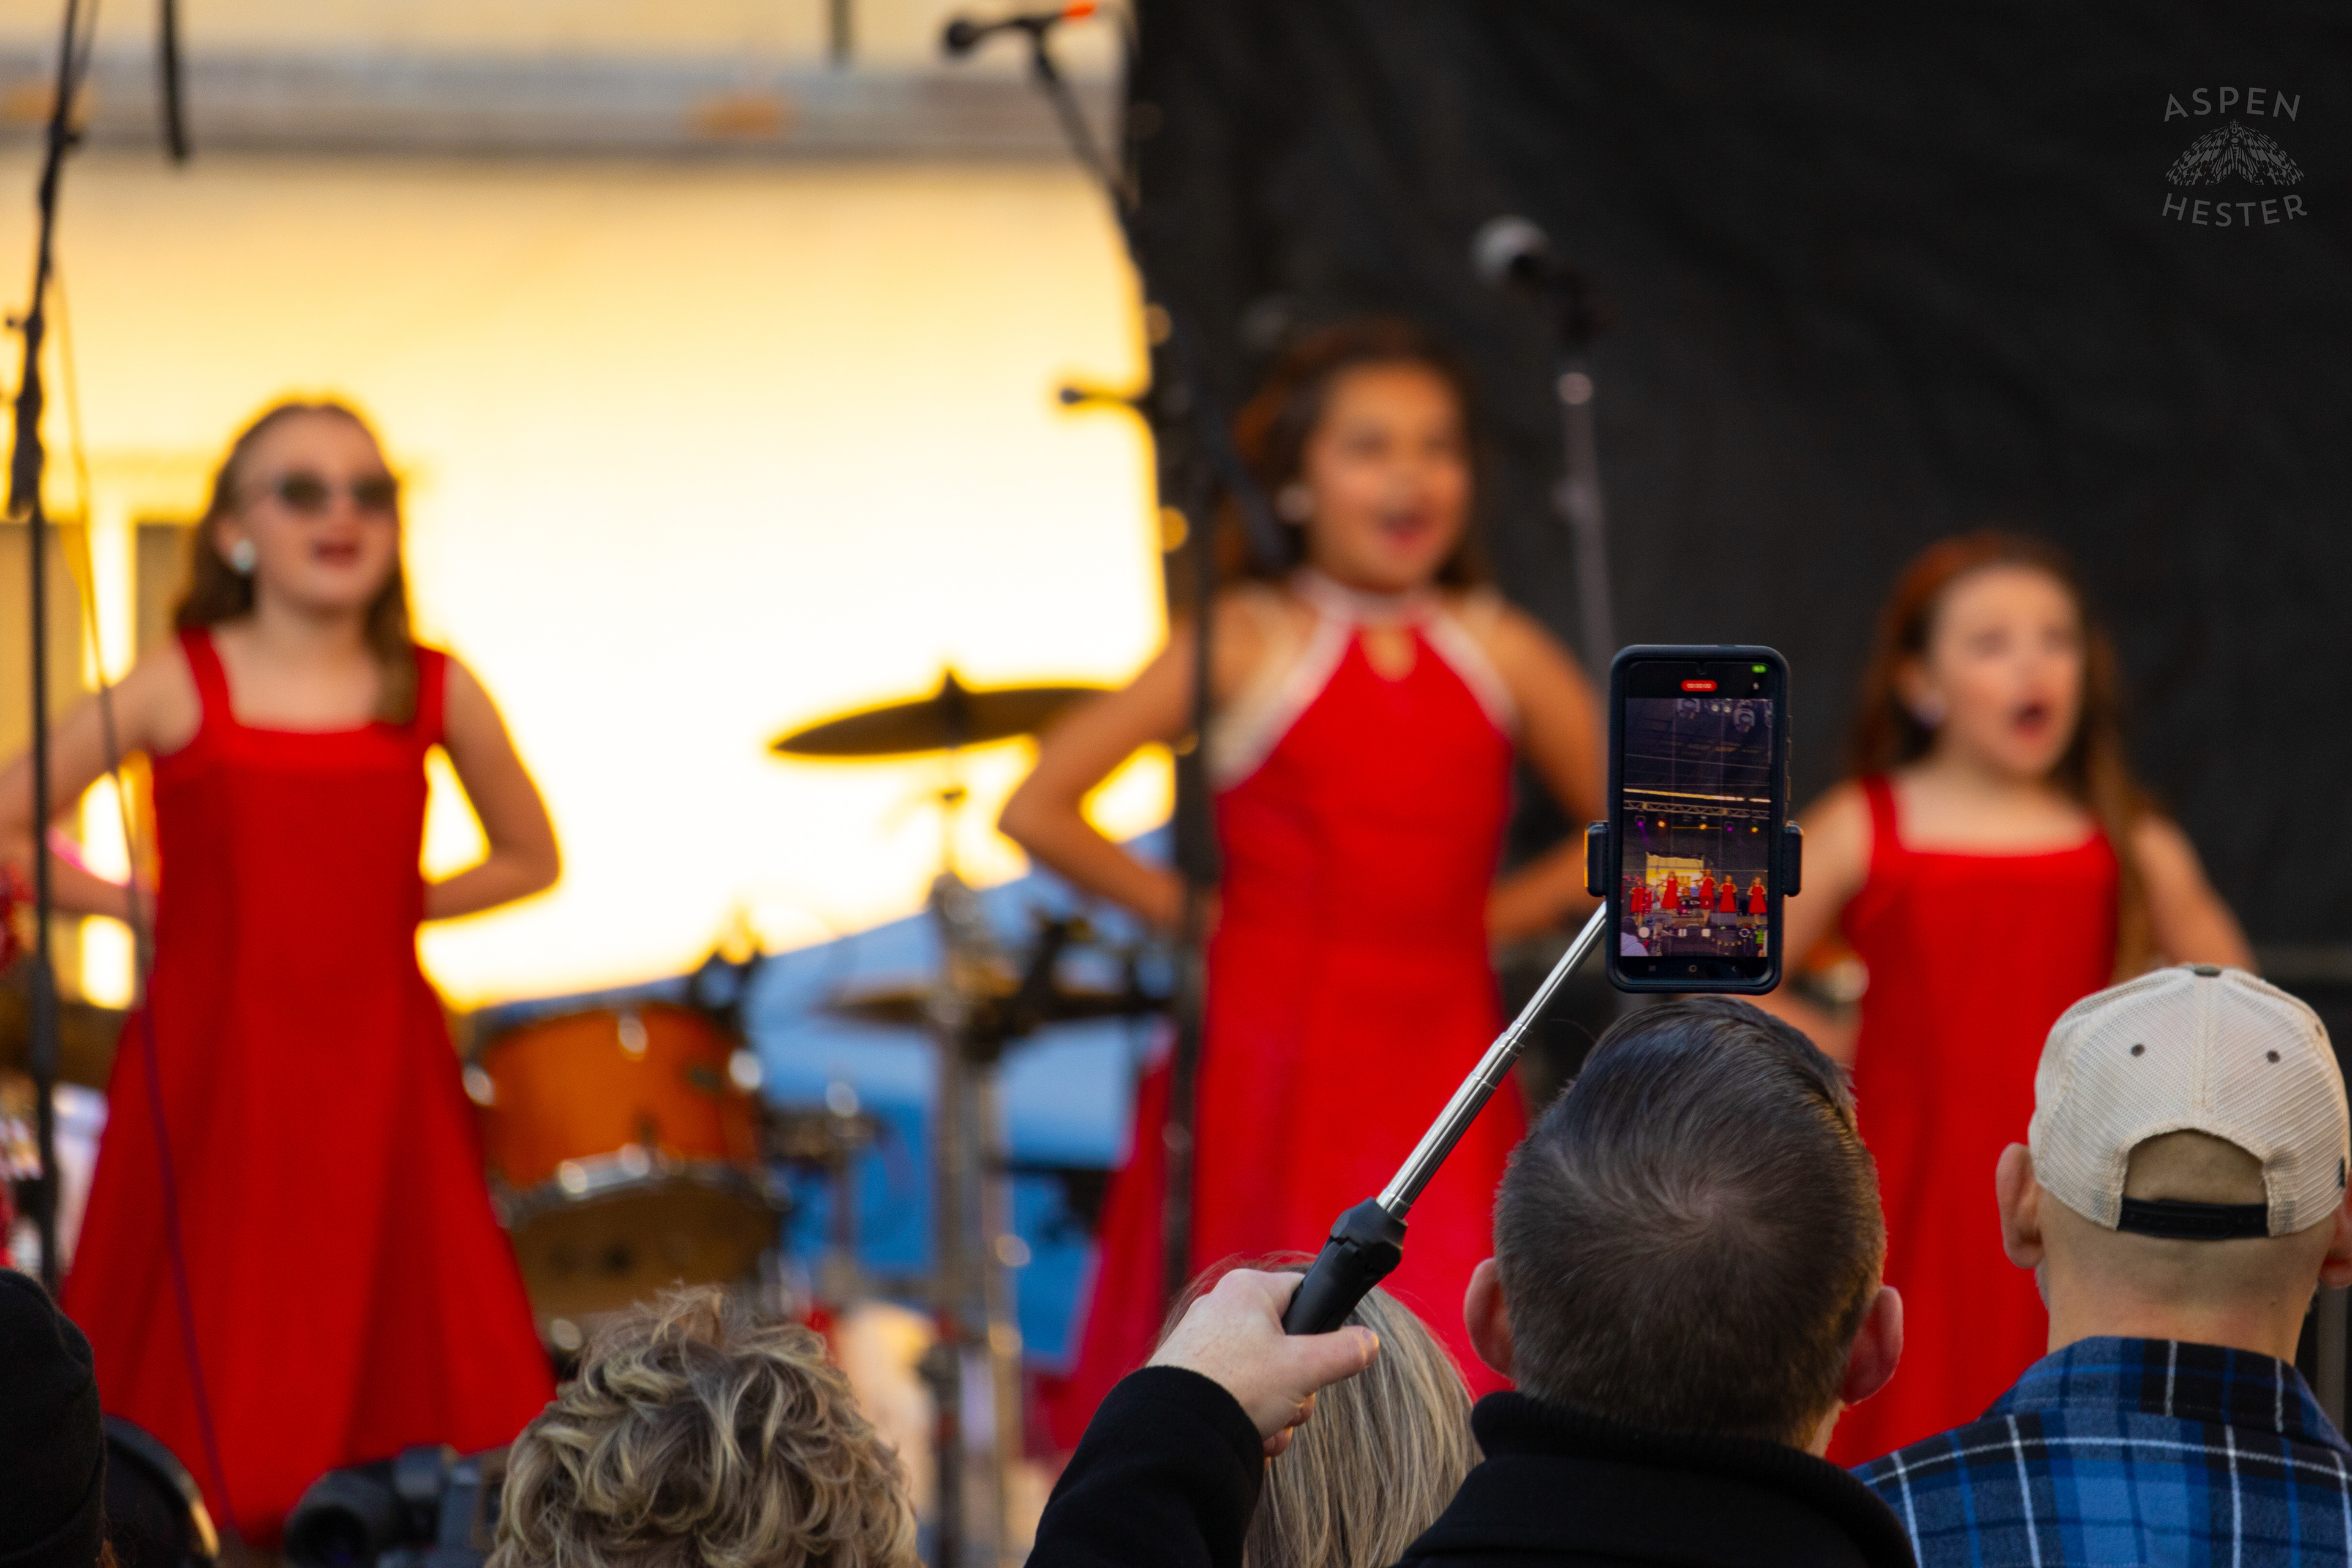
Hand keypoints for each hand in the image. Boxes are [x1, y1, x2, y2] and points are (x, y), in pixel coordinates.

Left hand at [1147, 1270, 1379, 1455]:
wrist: (1174, 1430)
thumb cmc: (1236, 1386)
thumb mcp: (1303, 1369)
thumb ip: (1344, 1352)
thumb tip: (1368, 1342)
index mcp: (1248, 1289)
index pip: (1303, 1292)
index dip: (1321, 1329)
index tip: (1322, 1359)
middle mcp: (1222, 1308)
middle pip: (1287, 1344)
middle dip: (1297, 1387)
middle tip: (1291, 1404)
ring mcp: (1203, 1342)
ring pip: (1265, 1375)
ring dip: (1277, 1410)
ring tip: (1267, 1427)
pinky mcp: (1190, 1374)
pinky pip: (1238, 1391)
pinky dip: (1249, 1417)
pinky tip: (1248, 1436)